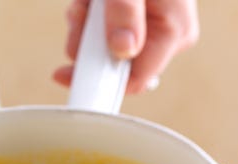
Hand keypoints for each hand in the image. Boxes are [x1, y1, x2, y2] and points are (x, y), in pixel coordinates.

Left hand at [53, 0, 198, 93]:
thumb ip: (125, 11)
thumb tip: (122, 50)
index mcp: (175, 30)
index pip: (136, 79)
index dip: (98, 80)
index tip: (63, 74)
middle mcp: (166, 34)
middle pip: (115, 64)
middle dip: (88, 43)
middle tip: (80, 14)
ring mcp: (150, 27)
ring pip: (104, 49)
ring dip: (84, 25)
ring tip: (88, 1)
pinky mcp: (134, 19)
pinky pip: (102, 32)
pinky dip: (88, 16)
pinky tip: (90, 0)